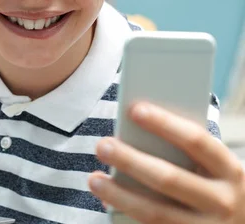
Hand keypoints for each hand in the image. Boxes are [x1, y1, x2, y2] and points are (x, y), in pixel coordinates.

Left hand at [88, 101, 244, 222]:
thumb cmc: (215, 186)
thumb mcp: (214, 168)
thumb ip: (186, 151)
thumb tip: (136, 128)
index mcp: (229, 170)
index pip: (196, 141)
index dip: (165, 123)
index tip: (134, 109)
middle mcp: (222, 201)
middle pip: (169, 178)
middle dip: (131, 160)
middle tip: (102, 145)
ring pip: (155, 212)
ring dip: (119, 194)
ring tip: (93, 178)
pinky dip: (125, 215)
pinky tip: (106, 202)